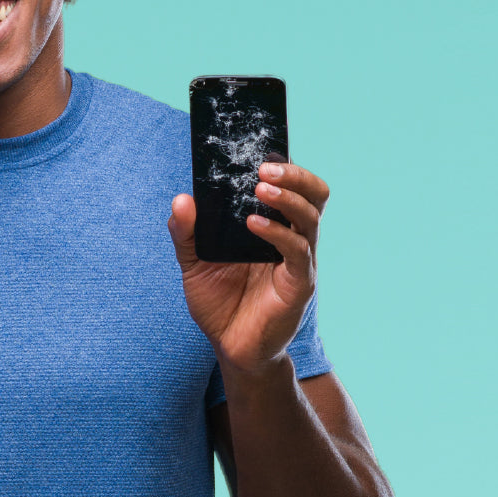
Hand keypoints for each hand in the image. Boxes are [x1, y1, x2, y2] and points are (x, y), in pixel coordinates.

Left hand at [167, 162, 328, 372]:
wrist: (230, 349)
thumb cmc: (219, 304)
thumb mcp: (193, 263)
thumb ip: (186, 232)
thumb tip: (182, 198)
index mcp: (275, 227)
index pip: (292, 187)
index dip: (285, 165)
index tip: (260, 147)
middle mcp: (293, 238)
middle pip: (315, 194)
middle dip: (296, 174)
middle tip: (265, 166)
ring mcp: (300, 261)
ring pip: (311, 217)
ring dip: (288, 197)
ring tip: (261, 187)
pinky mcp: (299, 284)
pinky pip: (298, 251)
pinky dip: (278, 233)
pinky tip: (254, 225)